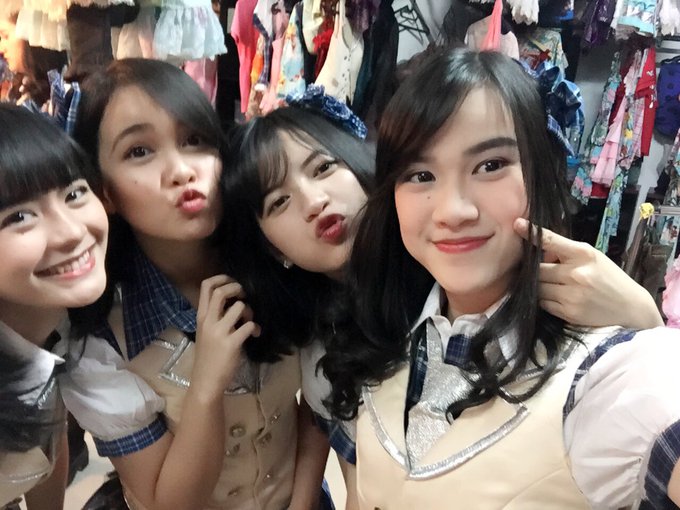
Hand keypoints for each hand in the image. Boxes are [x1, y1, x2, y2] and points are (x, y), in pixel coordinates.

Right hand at [193, 275, 259, 393]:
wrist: (206, 382)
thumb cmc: (208, 357)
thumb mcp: (206, 332)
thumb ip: (215, 316)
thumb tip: (233, 302)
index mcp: (201, 317)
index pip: (206, 286)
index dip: (222, 278)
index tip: (233, 283)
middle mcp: (208, 321)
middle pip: (221, 291)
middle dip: (237, 288)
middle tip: (244, 296)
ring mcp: (220, 332)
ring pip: (239, 306)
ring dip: (249, 311)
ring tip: (250, 321)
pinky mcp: (232, 343)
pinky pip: (249, 325)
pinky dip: (255, 327)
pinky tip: (255, 334)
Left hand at [514, 218, 662, 328]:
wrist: (631, 308)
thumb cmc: (609, 278)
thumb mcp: (593, 258)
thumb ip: (568, 253)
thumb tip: (538, 249)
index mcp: (583, 254)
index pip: (552, 241)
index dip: (533, 233)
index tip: (517, 225)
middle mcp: (576, 273)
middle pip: (538, 269)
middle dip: (535, 270)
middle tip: (537, 271)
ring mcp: (571, 294)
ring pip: (538, 287)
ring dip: (538, 286)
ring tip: (548, 285)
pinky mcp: (568, 312)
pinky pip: (543, 303)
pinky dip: (545, 300)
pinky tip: (556, 298)